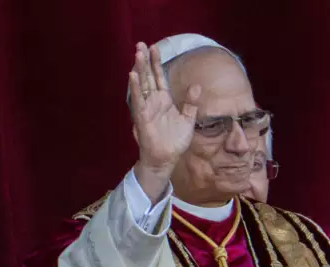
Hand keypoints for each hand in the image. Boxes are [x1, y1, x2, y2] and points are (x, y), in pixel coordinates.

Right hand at [128, 42, 201, 202]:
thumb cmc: (175, 141)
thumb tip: (197, 86)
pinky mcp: (142, 117)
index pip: (159, 77)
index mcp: (164, 100)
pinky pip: (138, 101)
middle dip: (144, 61)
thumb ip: (191, 103)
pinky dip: (136, 88)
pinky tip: (133, 75)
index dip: (156, 63)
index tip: (154, 47)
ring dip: (139, 70)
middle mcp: (154, 101)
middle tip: (140, 44)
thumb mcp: (188, 120)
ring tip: (137, 54)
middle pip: (148, 77)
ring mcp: (147, 108)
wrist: (167, 159)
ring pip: (142, 85)